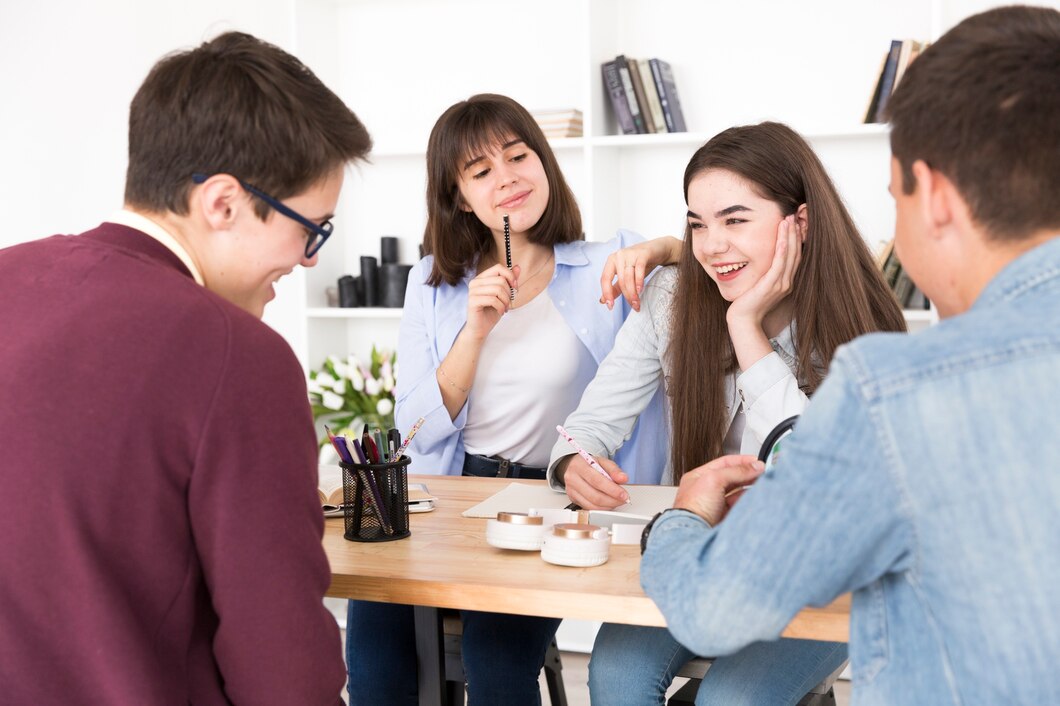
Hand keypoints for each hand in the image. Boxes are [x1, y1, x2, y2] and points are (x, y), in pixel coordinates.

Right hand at [464, 263, 518, 339]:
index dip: (510, 276)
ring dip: (505, 301)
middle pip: (500, 279)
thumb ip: (509, 280)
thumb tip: (517, 267)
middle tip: (508, 302)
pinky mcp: (472, 301)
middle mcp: (475, 282)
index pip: (498, 267)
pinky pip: (493, 300)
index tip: (515, 287)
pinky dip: (500, 307)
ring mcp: (472, 291)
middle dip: (509, 292)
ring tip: (505, 308)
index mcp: (482, 278)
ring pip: (498, 289)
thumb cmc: (491, 311)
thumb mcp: (504, 294)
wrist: (481, 328)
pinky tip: (500, 312)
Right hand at [561, 454, 630, 509]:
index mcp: (580, 466)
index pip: (597, 481)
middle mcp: (573, 479)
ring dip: (608, 506)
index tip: (624, 494)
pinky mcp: (573, 500)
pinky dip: (601, 508)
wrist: (574, 467)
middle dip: (612, 500)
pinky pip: (588, 508)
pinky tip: (608, 504)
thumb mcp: (602, 462)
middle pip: (594, 496)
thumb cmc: (588, 464)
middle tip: (624, 499)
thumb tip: (623, 478)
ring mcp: (571, 491)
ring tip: (617, 501)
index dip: (612, 490)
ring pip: (591, 505)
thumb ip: (614, 470)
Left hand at [599, 236, 681, 311]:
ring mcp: (630, 253)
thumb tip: (602, 300)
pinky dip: (639, 281)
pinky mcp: (642, 254)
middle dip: (626, 296)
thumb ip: (615, 287)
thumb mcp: (627, 275)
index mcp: (611, 261)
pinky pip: (639, 269)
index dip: (607, 293)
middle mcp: (619, 256)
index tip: (610, 307)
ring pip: (628, 277)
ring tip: (637, 303)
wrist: (659, 249)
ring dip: (633, 293)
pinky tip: (640, 290)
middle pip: (619, 280)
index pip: (604, 279)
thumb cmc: (641, 263)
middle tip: (633, 307)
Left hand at [674, 455, 764, 525]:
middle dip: (748, 474)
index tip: (756, 461)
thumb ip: (736, 471)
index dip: (741, 461)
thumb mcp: (714, 480)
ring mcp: (714, 506)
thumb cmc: (693, 508)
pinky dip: (747, 502)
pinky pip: (739, 507)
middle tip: (763, 472)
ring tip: (761, 484)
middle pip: (731, 478)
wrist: (693, 535)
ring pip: (737, 493)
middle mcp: (705, 491)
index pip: (723, 463)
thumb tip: (754, 466)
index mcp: (698, 477)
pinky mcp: (722, 519)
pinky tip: (754, 498)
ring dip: (749, 488)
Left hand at [725, 213, 803, 329]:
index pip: (795, 255)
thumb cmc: (747, 303)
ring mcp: (781, 284)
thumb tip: (760, 260)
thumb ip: (763, 273)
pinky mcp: (772, 285)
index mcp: (785, 281)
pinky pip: (779, 264)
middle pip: (796, 252)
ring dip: (790, 236)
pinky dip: (783, 249)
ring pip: (790, 255)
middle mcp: (786, 282)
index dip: (796, 238)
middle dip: (796, 232)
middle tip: (794, 215)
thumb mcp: (758, 285)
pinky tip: (783, 237)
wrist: (743, 321)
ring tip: (789, 219)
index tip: (794, 222)